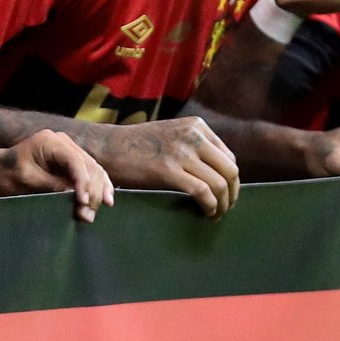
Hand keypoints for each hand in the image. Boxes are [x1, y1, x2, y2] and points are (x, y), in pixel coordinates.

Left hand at [0, 127, 111, 219]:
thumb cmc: (8, 175)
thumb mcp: (28, 182)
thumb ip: (52, 186)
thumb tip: (76, 196)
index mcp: (50, 141)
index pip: (76, 161)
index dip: (83, 182)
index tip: (83, 202)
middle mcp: (63, 142)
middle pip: (89, 166)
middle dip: (92, 191)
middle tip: (86, 214)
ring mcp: (69, 150)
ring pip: (94, 170)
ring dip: (98, 192)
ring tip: (93, 213)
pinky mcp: (72, 161)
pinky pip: (92, 172)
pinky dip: (100, 186)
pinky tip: (108, 200)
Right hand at [92, 116, 240, 215]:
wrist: (108, 147)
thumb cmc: (138, 146)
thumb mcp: (172, 135)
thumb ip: (194, 146)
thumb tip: (217, 173)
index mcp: (196, 126)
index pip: (228, 157)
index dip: (231, 180)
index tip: (226, 195)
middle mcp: (192, 136)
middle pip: (229, 170)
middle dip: (231, 194)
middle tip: (225, 208)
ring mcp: (181, 152)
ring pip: (219, 183)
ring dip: (222, 204)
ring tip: (216, 214)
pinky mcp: (168, 170)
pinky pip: (202, 192)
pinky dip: (210, 206)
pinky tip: (207, 213)